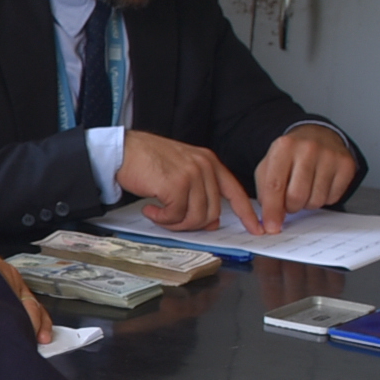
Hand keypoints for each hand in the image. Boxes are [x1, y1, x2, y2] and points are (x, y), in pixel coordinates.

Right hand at [116, 132, 261, 234]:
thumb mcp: (181, 170)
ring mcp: (192, 174)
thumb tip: (211, 221)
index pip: (235, 191)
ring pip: (196, 217)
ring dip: (174, 223)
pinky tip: (150, 208)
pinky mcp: (176, 184)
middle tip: (170, 219)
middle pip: (212, 212)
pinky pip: (176, 216)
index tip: (256, 229)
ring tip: (159, 213)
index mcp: (209, 162)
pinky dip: (161, 219)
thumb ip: (199, 191)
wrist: (122, 150)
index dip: (247, 214)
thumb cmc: (147, 160)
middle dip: (191, 224)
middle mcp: (205, 166)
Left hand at [251, 125, 357, 232]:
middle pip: (296, 196)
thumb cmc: (290, 155)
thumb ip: (265, 191)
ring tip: (305, 189)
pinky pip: (333, 198)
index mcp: (284, 146)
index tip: (271, 227)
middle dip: (290, 207)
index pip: (275, 186)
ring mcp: (330, 155)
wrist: (318, 136)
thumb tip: (270, 219)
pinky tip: (319, 185)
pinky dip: (324, 198)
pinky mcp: (346, 165)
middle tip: (289, 202)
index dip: (272, 210)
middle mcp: (308, 148)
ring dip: (307, 203)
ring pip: (316, 200)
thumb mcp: (269, 166)